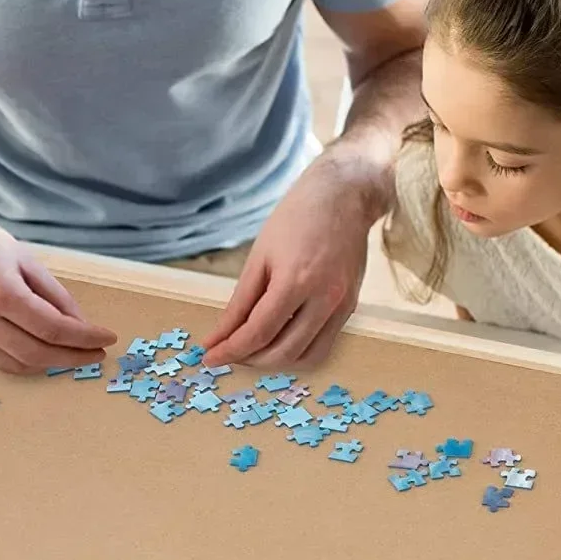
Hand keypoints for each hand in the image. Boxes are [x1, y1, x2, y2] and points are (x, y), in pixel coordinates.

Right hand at [0, 197, 115, 373]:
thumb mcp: (24, 258)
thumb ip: (54, 295)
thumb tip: (79, 325)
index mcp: (0, 292)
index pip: (53, 328)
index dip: (85, 338)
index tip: (106, 339)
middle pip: (37, 354)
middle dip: (72, 358)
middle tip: (94, 354)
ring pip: (16, 364)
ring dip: (48, 365)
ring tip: (71, 355)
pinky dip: (22, 360)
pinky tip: (40, 351)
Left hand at [201, 153, 377, 366]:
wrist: (343, 196)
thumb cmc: (296, 218)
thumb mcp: (259, 257)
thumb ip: (240, 302)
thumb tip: (220, 336)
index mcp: (296, 280)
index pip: (259, 332)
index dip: (230, 350)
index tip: (210, 356)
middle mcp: (324, 298)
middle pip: (283, 351)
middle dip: (250, 359)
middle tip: (228, 353)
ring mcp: (342, 305)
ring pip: (308, 357)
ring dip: (276, 362)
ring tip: (252, 351)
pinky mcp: (350, 307)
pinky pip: (324, 345)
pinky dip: (298, 352)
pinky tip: (278, 341)